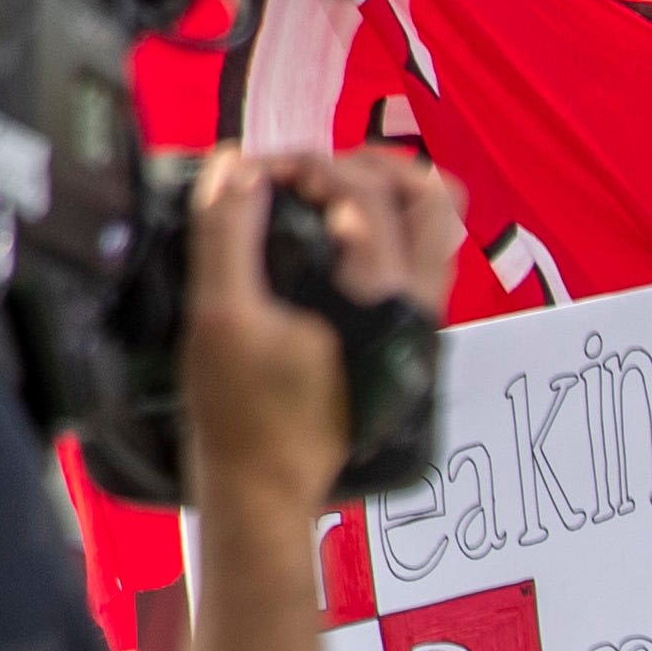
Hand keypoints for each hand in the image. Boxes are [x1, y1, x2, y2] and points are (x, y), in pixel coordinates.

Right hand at [176, 149, 462, 524]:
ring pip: (431, 232)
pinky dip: (380, 232)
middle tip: (310, 170)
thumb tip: (235, 166)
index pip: (365, 195)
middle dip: (370, 165)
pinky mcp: (400, 338)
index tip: (256, 174)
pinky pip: (413, 263)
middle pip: (433, 200)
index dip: (305, 165)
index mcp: (381, 299)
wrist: (264, 485)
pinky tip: (324, 236)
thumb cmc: (241, 411)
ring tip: (319, 193)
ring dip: (381, 196)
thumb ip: (226, 233)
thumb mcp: (218, 313)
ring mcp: (415, 323)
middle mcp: (416, 308)